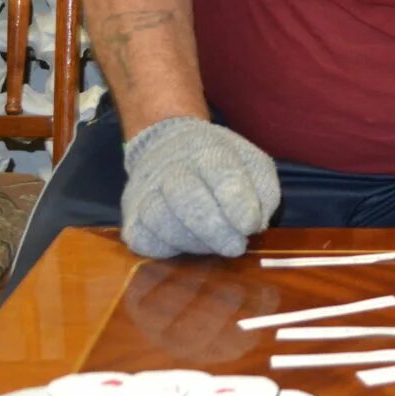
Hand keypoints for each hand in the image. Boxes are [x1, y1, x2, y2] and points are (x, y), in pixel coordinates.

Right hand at [121, 117, 279, 258]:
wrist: (165, 146)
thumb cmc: (218, 161)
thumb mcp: (251, 162)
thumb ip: (262, 191)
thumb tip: (256, 225)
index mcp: (208, 150)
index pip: (222, 174)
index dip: (238, 203)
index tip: (250, 226)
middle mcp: (172, 169)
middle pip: (188, 200)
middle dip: (216, 230)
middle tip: (236, 246)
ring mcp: (146, 194)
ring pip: (163, 223)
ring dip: (194, 242)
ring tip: (213, 244)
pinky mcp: (132, 218)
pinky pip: (144, 240)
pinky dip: (167, 249)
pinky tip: (185, 244)